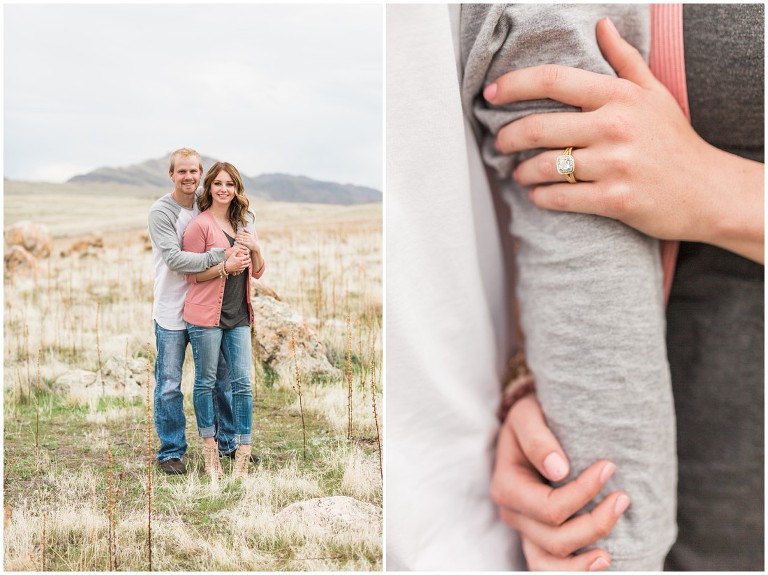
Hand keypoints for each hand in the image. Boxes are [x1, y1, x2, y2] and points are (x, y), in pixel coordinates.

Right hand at [224, 249, 249, 274]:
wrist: (227, 267)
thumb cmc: (229, 260)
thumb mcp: (232, 255)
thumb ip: (236, 251)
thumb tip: (238, 249)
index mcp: (240, 259)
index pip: (247, 257)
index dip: (248, 256)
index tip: (248, 255)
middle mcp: (242, 263)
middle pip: (248, 261)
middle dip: (249, 259)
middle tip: (249, 258)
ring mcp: (241, 267)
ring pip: (247, 265)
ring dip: (248, 263)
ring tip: (247, 262)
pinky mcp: (240, 269)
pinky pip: (244, 268)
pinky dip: (245, 266)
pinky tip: (244, 265)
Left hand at [235, 229, 260, 253]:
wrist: (256, 246)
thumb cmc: (253, 240)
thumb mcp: (251, 235)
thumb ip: (247, 231)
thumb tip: (244, 228)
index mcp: (248, 234)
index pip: (242, 233)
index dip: (238, 234)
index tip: (236, 235)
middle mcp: (248, 237)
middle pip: (240, 236)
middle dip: (237, 236)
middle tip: (235, 237)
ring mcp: (247, 240)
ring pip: (240, 238)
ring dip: (237, 239)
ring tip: (235, 239)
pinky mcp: (247, 243)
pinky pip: (242, 242)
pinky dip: (239, 241)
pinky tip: (237, 241)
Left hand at [485, 17, 763, 262]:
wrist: (708, 191)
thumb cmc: (675, 141)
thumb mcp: (655, 93)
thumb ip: (624, 60)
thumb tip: (600, 25)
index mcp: (619, 96)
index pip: (553, 80)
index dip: (514, 85)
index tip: (490, 94)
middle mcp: (615, 126)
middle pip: (538, 126)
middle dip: (507, 137)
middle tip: (499, 143)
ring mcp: (615, 164)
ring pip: (545, 165)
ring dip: (522, 171)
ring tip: (519, 172)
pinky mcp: (615, 199)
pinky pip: (560, 197)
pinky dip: (540, 196)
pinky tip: (537, 194)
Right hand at [492, 394, 629, 570]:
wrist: (529, 425)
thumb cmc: (530, 418)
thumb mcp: (527, 416)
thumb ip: (537, 439)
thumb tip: (559, 470)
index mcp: (506, 486)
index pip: (549, 507)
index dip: (582, 494)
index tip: (608, 467)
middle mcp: (513, 514)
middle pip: (555, 539)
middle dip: (594, 524)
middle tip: (623, 498)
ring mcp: (525, 530)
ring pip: (550, 563)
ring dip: (583, 562)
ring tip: (610, 552)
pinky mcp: (538, 537)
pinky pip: (549, 568)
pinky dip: (573, 570)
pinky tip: (599, 562)